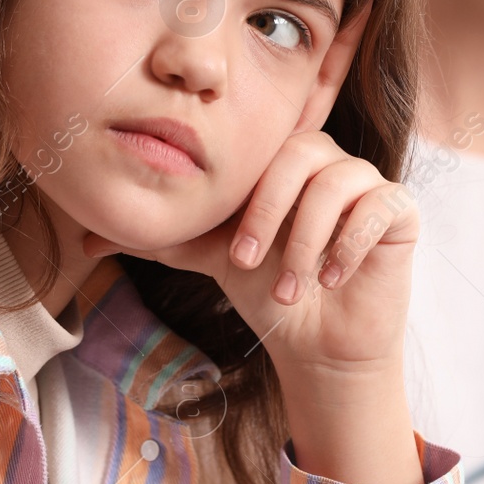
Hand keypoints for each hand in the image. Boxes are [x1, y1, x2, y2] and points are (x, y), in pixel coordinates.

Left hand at [82, 130, 421, 483]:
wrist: (317, 343)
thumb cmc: (267, 290)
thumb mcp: (209, 257)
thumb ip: (158, 239)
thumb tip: (84, 242)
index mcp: (283, 162)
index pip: (268, 141)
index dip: (250, 190)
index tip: (233, 256)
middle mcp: (327, 163)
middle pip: (300, 154)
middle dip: (269, 215)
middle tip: (249, 266)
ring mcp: (367, 183)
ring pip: (337, 182)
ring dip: (306, 243)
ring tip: (292, 288)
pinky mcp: (400, 211)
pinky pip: (379, 205)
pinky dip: (349, 244)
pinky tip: (333, 279)